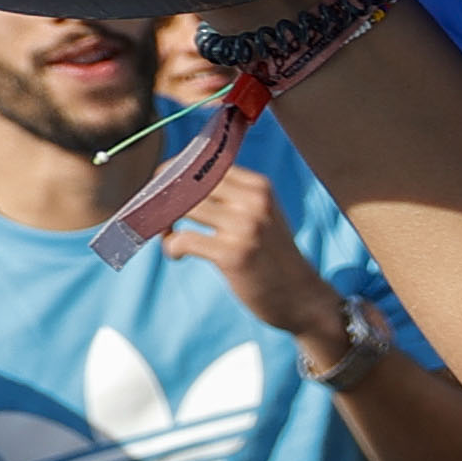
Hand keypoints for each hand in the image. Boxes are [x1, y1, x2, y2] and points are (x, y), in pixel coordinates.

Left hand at [159, 163, 344, 342]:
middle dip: (163, 197)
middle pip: (189, 182)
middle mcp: (254, 201)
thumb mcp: (262, 216)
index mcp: (259, 187)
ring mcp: (245, 226)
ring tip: (169, 236)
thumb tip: (176, 182)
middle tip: (160, 216)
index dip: (174, 174)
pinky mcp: (233, 254)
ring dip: (164, 223)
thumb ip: (231, 197)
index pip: (204, 164)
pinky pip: (183, 240)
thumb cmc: (272, 258)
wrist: (301, 297)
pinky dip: (171, 248)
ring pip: (182, 206)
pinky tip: (178, 256)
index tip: (163, 191)